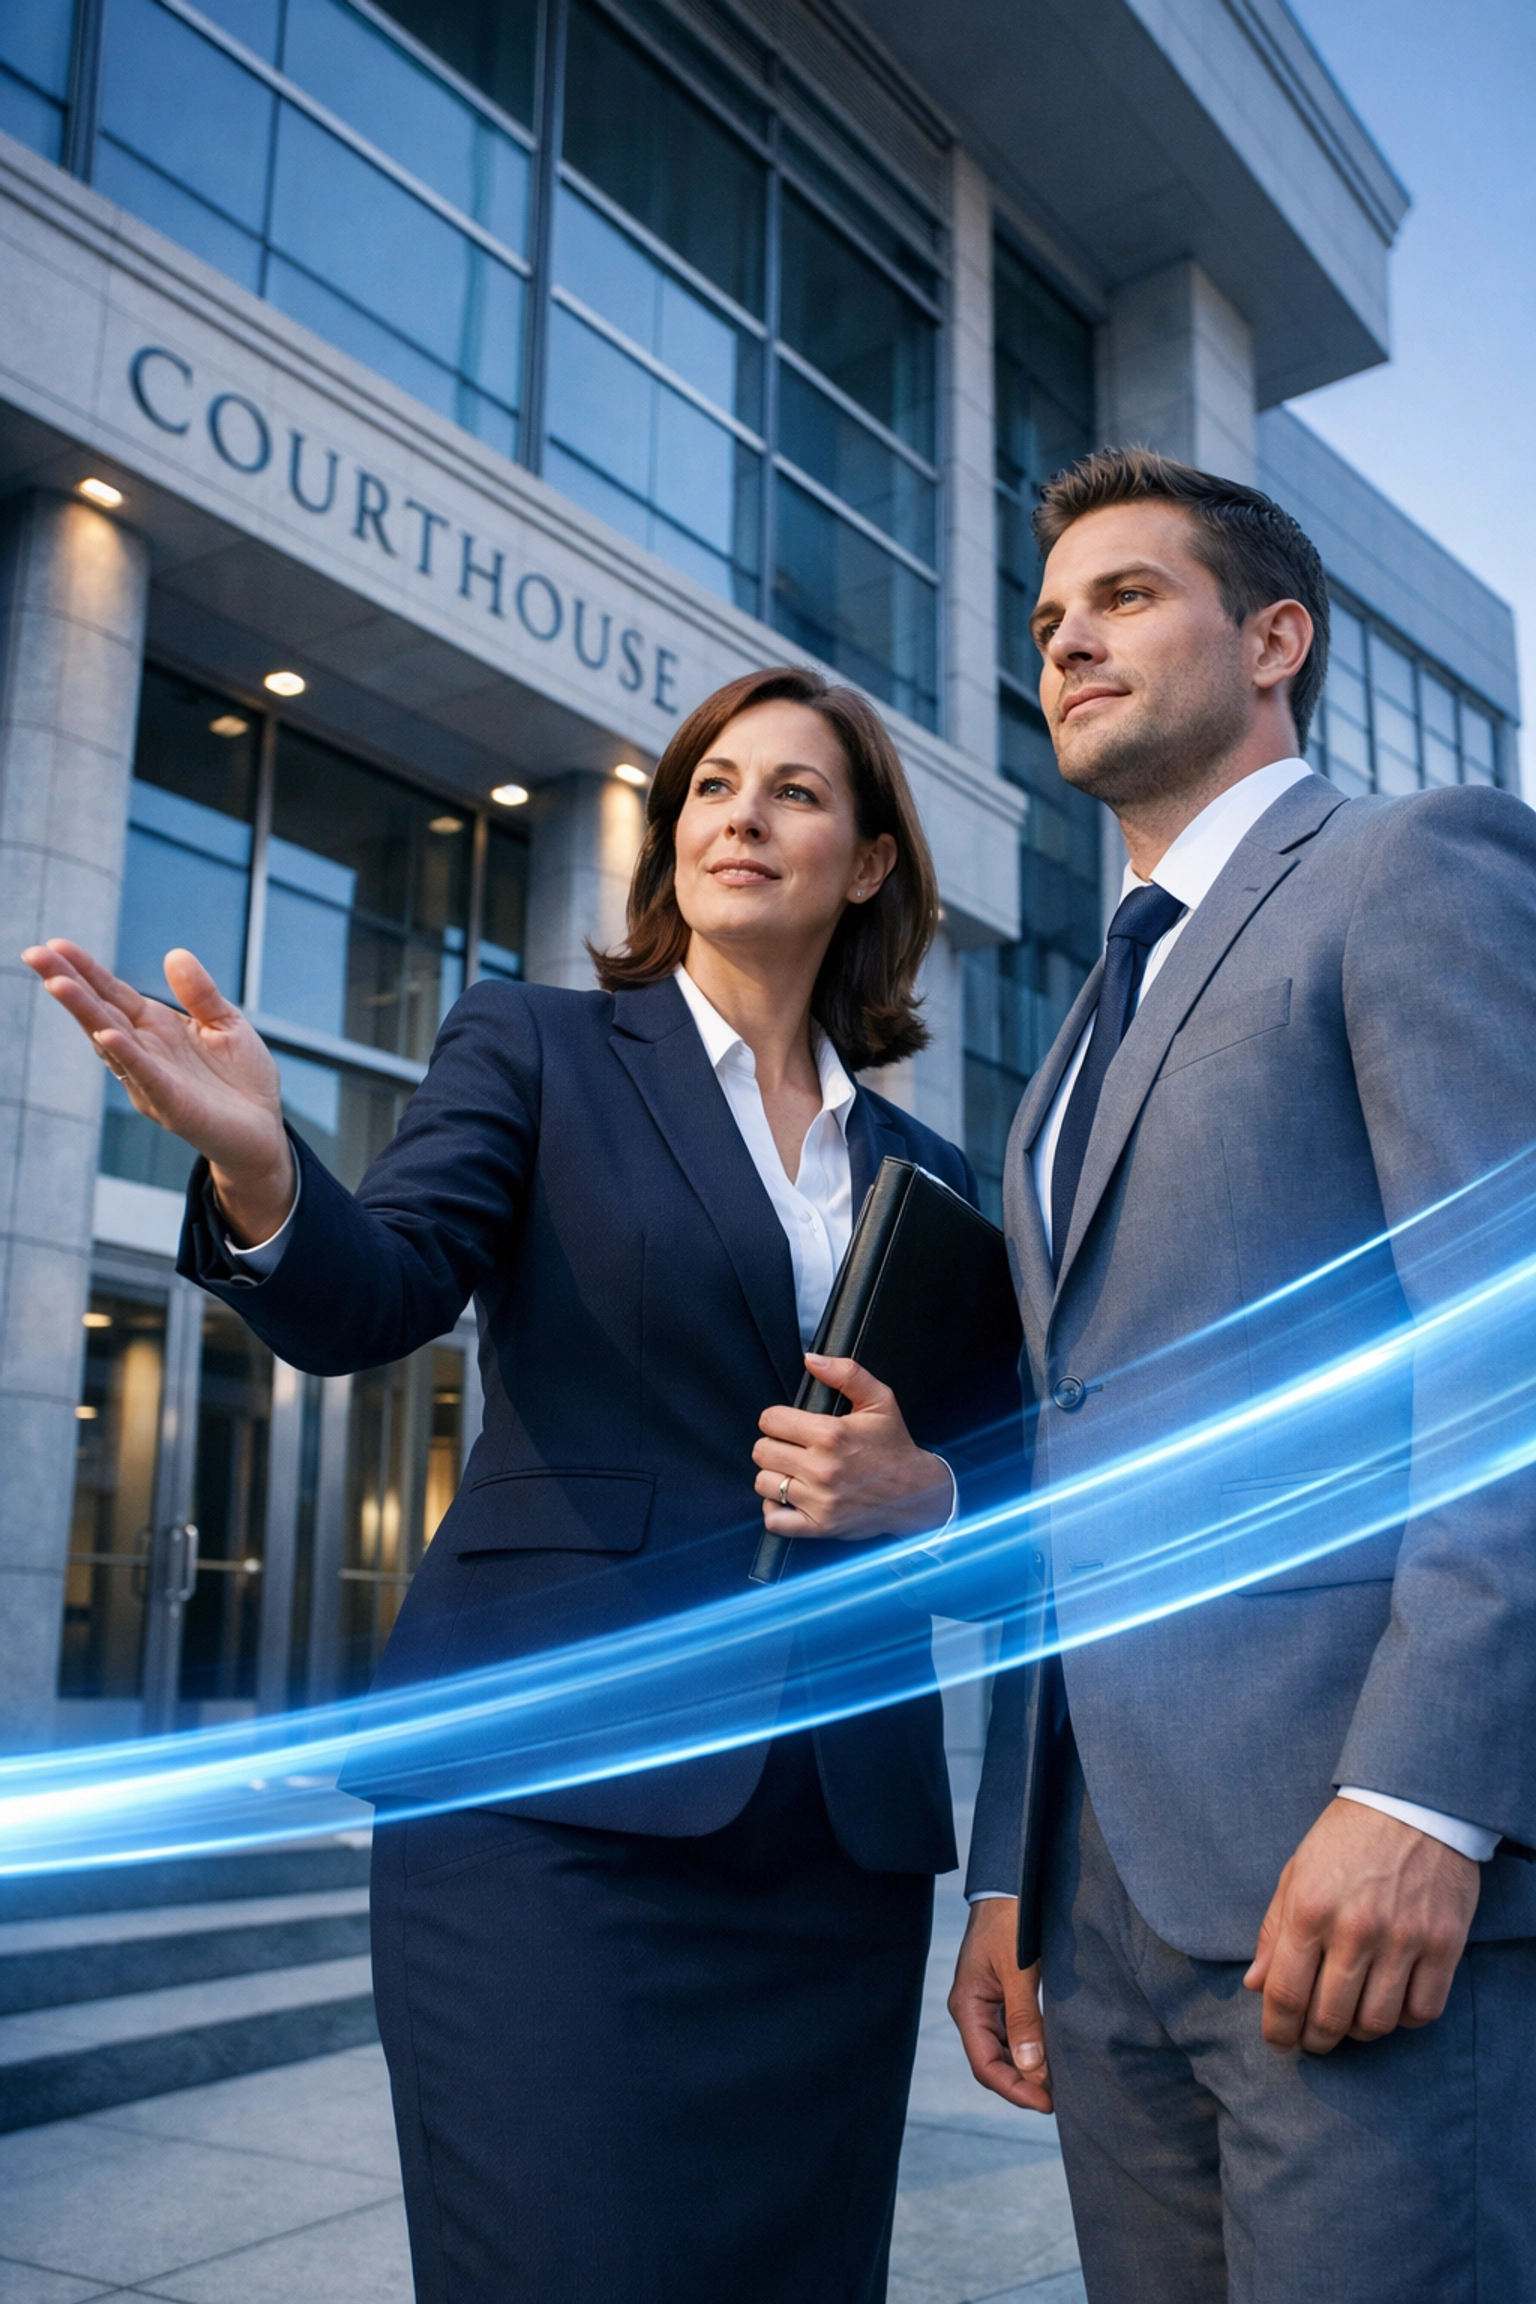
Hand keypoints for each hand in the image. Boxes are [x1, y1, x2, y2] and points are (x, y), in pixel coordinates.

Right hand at [22, 940, 293, 1242]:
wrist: (264, 1132)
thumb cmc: (242, 1080)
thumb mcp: (226, 1023)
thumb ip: (200, 993)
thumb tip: (174, 953)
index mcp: (156, 1028)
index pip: (113, 994)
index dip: (86, 970)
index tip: (55, 944)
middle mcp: (145, 1052)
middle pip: (100, 1013)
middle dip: (67, 983)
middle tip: (33, 954)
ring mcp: (153, 1079)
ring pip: (112, 1042)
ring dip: (86, 1013)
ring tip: (57, 983)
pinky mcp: (173, 1104)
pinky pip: (146, 1076)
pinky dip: (127, 1056)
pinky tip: (107, 1035)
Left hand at [752, 1353, 952, 1541]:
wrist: (915, 1492)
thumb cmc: (894, 1446)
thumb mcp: (879, 1400)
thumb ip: (846, 1374)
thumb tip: (811, 1360)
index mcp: (831, 1434)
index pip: (770, 1420)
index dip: (777, 1419)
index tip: (789, 1425)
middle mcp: (822, 1468)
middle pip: (762, 1451)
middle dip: (774, 1445)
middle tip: (793, 1448)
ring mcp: (819, 1500)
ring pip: (764, 1483)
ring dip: (774, 1476)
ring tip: (793, 1472)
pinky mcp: (820, 1526)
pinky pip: (775, 1520)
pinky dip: (776, 1509)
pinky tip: (789, 1498)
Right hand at [948, 1896, 1052, 2111]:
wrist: (1008, 1885)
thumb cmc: (1009, 1922)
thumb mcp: (1019, 1970)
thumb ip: (1023, 2019)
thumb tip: (1030, 2068)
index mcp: (967, 2005)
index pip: (985, 2065)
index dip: (1014, 2090)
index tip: (1046, 2104)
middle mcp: (972, 2009)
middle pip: (993, 2063)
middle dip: (1023, 2084)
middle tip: (1059, 2099)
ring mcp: (985, 2003)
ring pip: (1003, 2050)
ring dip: (1027, 2069)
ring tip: (1059, 2083)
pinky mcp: (1000, 1994)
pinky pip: (1011, 2033)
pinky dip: (1030, 2048)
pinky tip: (1050, 2055)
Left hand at [1244, 1798, 1480, 2053]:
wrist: (1413, 1805)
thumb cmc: (1346, 1838)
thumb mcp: (1296, 1872)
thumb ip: (1274, 1931)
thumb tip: (1255, 1984)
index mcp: (1309, 1908)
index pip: (1285, 1993)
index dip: (1278, 2029)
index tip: (1278, 2040)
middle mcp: (1354, 1929)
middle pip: (1329, 2018)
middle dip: (1314, 2040)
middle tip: (1312, 2039)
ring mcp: (1403, 1939)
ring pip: (1376, 2023)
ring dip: (1357, 2032)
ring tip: (1349, 2019)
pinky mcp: (1443, 1945)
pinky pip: (1421, 2011)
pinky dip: (1403, 2019)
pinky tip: (1391, 2002)